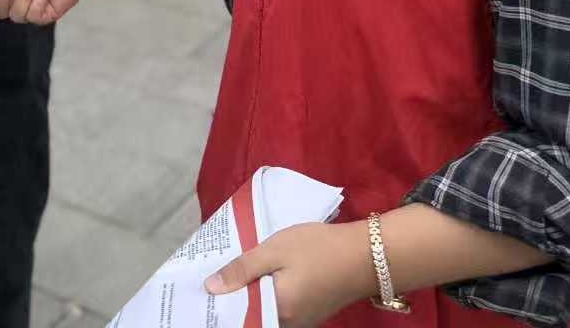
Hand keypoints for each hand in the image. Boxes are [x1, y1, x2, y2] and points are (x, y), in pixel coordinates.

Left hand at [205, 221, 375, 327]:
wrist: (367, 255)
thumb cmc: (318, 249)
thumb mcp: (275, 250)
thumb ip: (242, 269)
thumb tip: (211, 287)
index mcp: (276, 311)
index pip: (238, 316)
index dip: (220, 303)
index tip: (202, 288)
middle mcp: (288, 323)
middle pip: (251, 316)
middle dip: (233, 298)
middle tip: (215, 276)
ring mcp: (302, 320)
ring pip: (265, 312)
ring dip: (250, 296)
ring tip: (232, 273)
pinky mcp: (311, 312)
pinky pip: (280, 308)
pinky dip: (266, 295)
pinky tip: (259, 276)